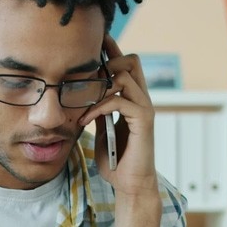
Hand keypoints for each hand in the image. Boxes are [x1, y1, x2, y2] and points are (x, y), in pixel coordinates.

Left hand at [79, 34, 158, 198]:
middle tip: (86, 77)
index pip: (126, 65)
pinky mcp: (143, 120)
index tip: (95, 41)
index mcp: (133, 99)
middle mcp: (142, 99)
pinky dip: (98, 107)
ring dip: (99, 86)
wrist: (130, 185)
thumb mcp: (101, 130)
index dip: (112, 50)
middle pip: (132, 60)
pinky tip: (84, 121)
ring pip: (125, 75)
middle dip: (108, 62)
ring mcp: (145, 108)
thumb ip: (97, 111)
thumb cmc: (116, 162)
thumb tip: (82, 96)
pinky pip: (119, 100)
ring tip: (82, 104)